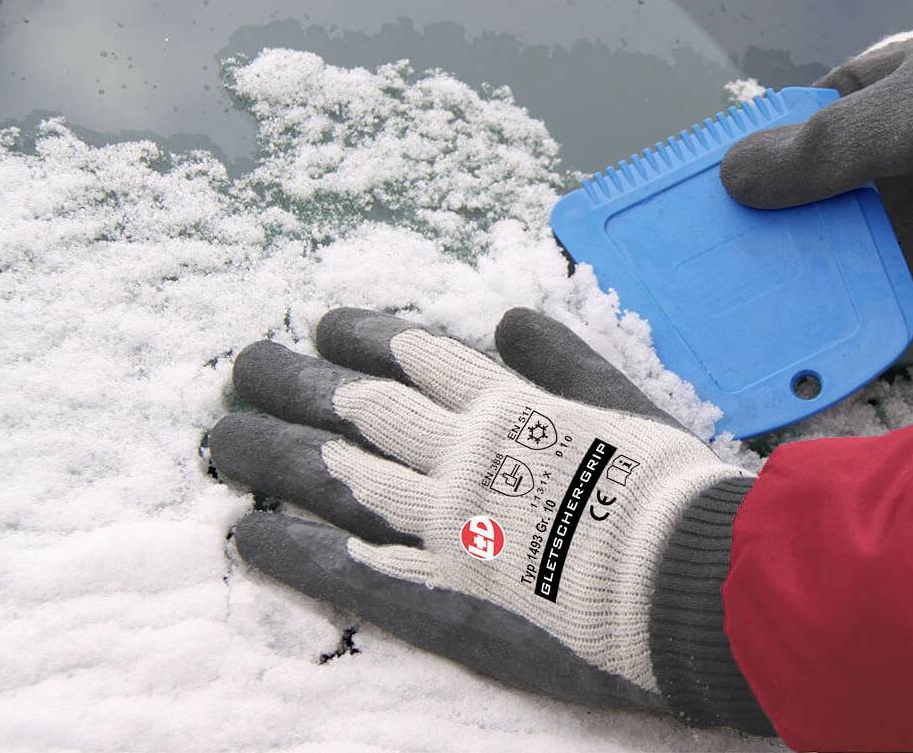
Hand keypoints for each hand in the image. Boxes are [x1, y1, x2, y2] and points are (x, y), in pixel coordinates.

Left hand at [208, 308, 770, 730]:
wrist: (691, 579)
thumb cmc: (665, 489)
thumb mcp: (622, 404)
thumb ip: (562, 358)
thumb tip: (507, 315)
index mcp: (504, 407)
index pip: (414, 356)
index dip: (360, 337)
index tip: (323, 325)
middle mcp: (459, 456)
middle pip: (357, 409)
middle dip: (294, 382)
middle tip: (244, 365)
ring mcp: (441, 527)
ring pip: (337, 480)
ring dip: (273, 455)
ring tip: (222, 439)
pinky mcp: (440, 597)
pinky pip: (351, 571)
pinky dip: (296, 552)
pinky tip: (248, 534)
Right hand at [722, 20, 912, 326]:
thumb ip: (825, 150)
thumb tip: (731, 177)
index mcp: (870, 93)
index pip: (788, 136)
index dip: (754, 180)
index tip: (721, 229)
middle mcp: (891, 150)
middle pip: (822, 210)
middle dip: (812, 251)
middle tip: (784, 291)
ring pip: (871, 257)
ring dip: (876, 286)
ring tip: (874, 307)